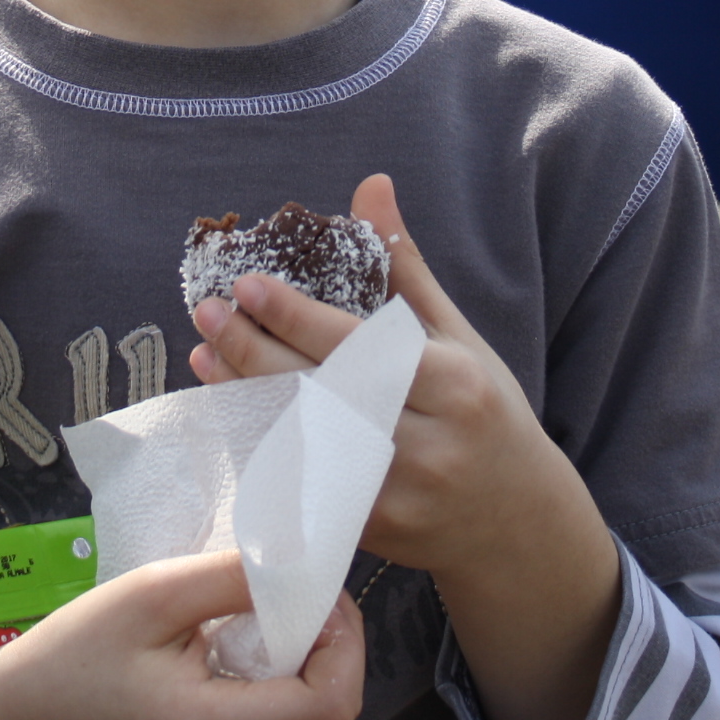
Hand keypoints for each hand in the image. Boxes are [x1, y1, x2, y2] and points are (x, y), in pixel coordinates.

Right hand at [0, 551, 362, 719]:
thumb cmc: (72, 657)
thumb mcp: (149, 596)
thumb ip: (231, 580)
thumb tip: (301, 565)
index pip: (330, 704)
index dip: (344, 641)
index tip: (315, 591)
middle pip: (327, 718)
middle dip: (327, 649)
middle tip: (289, 595)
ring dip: (304, 670)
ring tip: (258, 623)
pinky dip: (278, 692)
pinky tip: (238, 658)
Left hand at [190, 175, 621, 719]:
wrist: (514, 520)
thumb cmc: (483, 410)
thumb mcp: (456, 337)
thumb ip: (404, 267)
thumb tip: (370, 186)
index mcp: (453, 385)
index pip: (359, 347)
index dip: (297, 316)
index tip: (246, 285)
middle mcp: (427, 443)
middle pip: (322, 394)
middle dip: (255, 352)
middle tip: (205, 314)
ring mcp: (396, 496)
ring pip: (304, 445)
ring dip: (245, 400)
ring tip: (204, 358)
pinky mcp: (370, 533)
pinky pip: (301, 488)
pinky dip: (262, 449)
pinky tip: (232, 413)